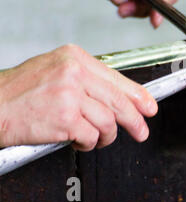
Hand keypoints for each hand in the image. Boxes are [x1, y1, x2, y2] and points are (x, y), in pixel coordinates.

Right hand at [0, 44, 156, 150]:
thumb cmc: (21, 90)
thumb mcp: (57, 71)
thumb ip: (87, 79)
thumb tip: (116, 96)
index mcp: (76, 58)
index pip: (117, 78)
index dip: (138, 96)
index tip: (149, 107)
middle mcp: (75, 73)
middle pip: (118, 101)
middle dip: (134, 120)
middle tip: (141, 131)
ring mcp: (70, 95)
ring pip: (107, 121)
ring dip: (105, 136)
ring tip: (96, 139)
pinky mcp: (65, 118)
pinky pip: (91, 136)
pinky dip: (88, 143)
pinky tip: (79, 142)